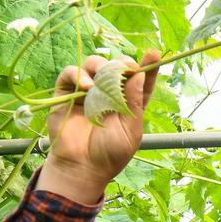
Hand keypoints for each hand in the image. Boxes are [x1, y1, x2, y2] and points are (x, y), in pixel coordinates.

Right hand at [35, 48, 160, 202]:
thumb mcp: (131, 131)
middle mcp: (109, 93)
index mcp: (128, 102)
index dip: (148, 66)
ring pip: (94, 64)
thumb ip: (135, 103)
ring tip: (102, 81)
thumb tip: (140, 75)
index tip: (154, 54)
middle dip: (122, 63)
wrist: (82, 168)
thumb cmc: (110, 154)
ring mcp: (87, 91)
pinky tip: (86, 85)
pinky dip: (78, 74)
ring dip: (101, 66)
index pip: (140, 79)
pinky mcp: (67, 93)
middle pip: (116, 66)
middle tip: (126, 69)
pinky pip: (70, 73)